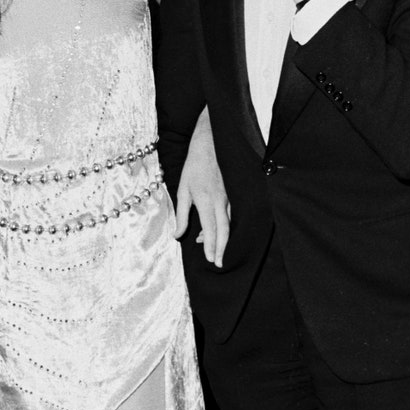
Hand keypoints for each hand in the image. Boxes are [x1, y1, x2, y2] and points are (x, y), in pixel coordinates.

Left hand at [174, 109, 229, 267]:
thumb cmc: (194, 166)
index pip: (210, 230)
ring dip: (222, 239)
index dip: (211, 246)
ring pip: (228, 224)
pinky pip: (229, 215)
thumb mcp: (182, 189)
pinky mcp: (230, 194)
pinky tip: (216, 231)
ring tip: (215, 253)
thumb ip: (182, 214)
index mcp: (206, 200)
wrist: (211, 144)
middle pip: (224, 231)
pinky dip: (223, 227)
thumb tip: (178, 235)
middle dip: (221, 249)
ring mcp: (227, 198)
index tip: (211, 260)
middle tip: (219, 264)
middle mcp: (220, 201)